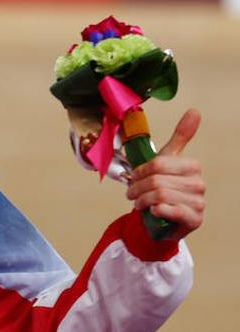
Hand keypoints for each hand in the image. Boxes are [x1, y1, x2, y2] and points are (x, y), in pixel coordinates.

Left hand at [126, 108, 204, 238]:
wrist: (162, 220)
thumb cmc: (163, 189)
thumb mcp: (167, 162)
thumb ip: (180, 137)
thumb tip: (195, 111)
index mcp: (192, 166)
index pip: (158, 164)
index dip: (140, 171)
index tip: (134, 178)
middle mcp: (199, 184)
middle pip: (156, 180)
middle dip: (137, 188)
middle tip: (132, 193)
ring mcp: (198, 202)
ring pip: (159, 195)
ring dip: (142, 200)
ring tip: (139, 203)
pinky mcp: (194, 219)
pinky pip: (168, 210)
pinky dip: (155, 211)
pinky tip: (154, 212)